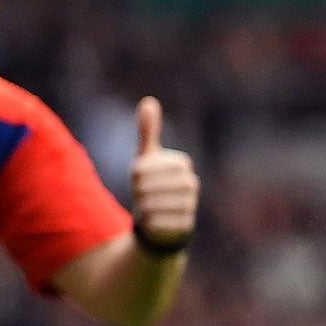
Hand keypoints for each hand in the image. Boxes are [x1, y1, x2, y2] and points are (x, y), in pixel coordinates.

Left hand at [130, 96, 197, 249]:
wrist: (162, 218)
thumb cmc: (153, 184)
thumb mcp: (148, 157)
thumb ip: (149, 131)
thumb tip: (149, 101)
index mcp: (181, 163)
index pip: (143, 168)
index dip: (135, 175)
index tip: (137, 179)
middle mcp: (191, 183)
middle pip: (148, 187)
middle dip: (139, 192)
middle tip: (141, 195)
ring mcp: (191, 204)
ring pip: (153, 205)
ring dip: (143, 208)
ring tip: (146, 207)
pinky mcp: (187, 225)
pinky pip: (159, 222)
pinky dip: (150, 222)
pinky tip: (152, 221)